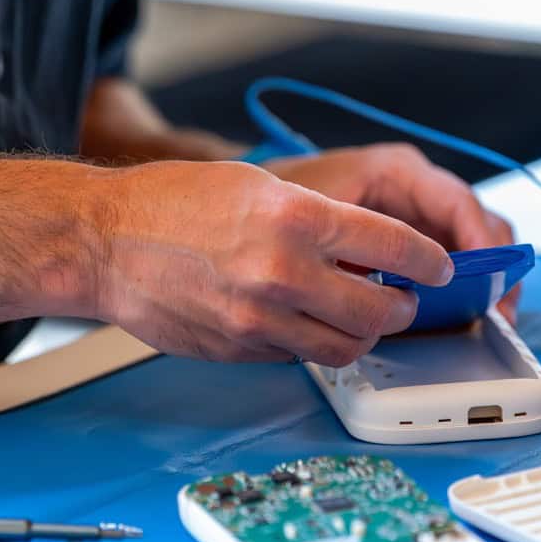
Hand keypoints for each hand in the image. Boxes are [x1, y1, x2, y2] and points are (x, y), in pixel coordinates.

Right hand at [90, 160, 453, 364]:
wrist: (104, 241)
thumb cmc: (170, 203)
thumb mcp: (256, 185)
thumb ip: (315, 219)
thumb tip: (365, 250)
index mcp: (296, 217)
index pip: (397, 247)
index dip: (429, 260)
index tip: (437, 265)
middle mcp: (284, 271)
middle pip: (381, 312)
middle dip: (404, 308)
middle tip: (402, 299)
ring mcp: (260, 318)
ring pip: (345, 347)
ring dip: (363, 335)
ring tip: (358, 318)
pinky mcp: (239, 348)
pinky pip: (297, 356)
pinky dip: (311, 343)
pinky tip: (302, 322)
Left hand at [264, 144, 519, 320]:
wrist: (249, 204)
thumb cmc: (278, 200)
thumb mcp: (312, 218)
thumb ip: (352, 249)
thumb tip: (384, 293)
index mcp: (396, 171)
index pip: (457, 202)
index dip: (480, 243)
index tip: (487, 280)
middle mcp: (415, 190)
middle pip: (479, 224)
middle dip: (495, 269)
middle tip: (499, 312)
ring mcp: (415, 216)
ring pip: (470, 246)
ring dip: (481, 283)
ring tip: (488, 320)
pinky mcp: (408, 243)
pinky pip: (446, 263)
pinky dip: (455, 290)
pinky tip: (455, 318)